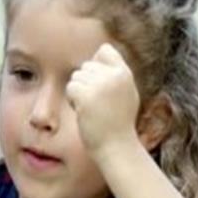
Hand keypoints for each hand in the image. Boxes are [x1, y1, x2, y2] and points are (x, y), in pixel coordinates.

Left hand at [66, 43, 139, 160]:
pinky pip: (71, 87)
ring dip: (79, 92)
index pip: (104, 50)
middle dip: (87, 83)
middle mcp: (114, 75)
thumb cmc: (119, 123)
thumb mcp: (126, 93)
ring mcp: (100, 84)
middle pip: (87, 66)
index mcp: (125, 73)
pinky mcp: (86, 95)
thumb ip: (115, 73)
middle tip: (98, 104)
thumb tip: (99, 51)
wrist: (117, 147)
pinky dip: (73, 100)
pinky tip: (84, 112)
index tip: (101, 87)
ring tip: (93, 109)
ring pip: (77, 77)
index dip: (97, 66)